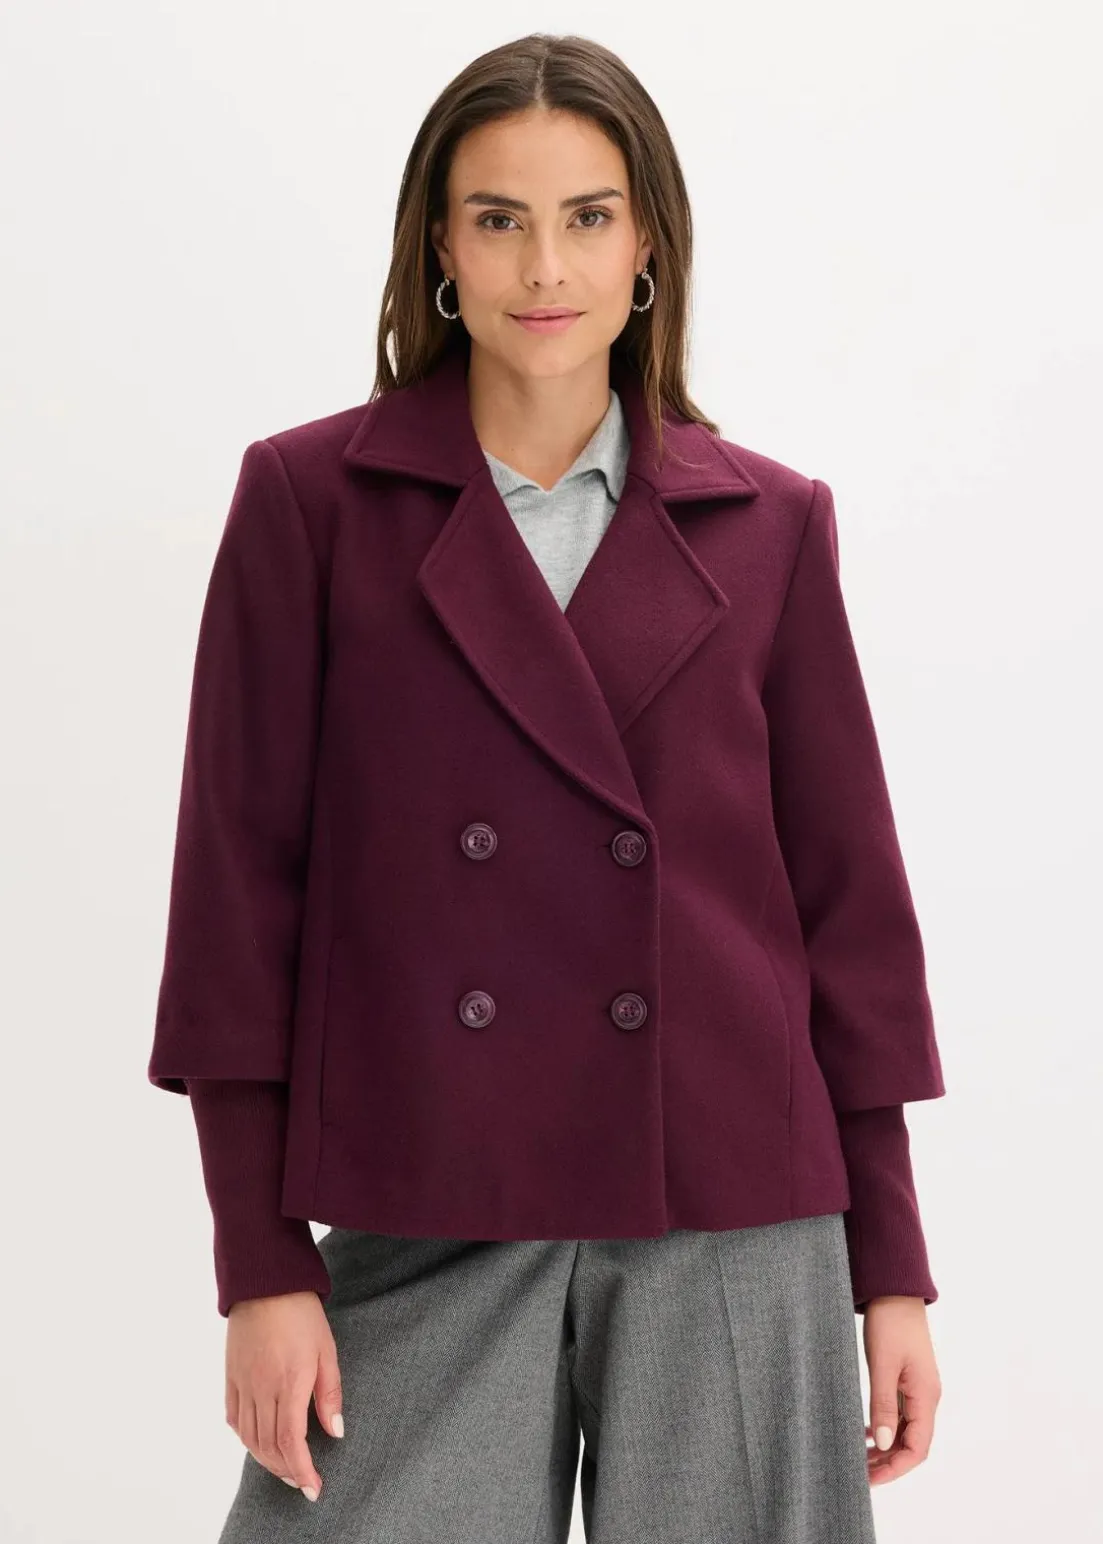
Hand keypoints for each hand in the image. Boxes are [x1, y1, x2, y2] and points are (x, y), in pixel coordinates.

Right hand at [224, 1290, 343, 1501]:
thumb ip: (329, 1394)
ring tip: (285, 1467)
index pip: (291, 1442)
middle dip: (286, 1470)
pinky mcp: (231, 1377)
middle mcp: (261, 1389)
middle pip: (269, 1446)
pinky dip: (246, 1438)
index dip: (302, 1470)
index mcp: (288, 1383)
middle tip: (303, 1481)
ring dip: (266, 1459)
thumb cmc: (302, 1314)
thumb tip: (335, 1432)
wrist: (266, 1283)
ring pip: (250, 1437)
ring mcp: (242, 1384)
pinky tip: (258, 1442)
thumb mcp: (326, 1351)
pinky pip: (235, 1419)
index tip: (313, 1488)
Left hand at [861, 1295, 940, 1485]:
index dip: (896, 1468)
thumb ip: (884, 1404)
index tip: (870, 1479)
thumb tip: (884, 1444)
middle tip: (858, 1472)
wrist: (895, 1290)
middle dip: (888, 1463)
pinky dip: (885, 1427)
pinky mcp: (908, 1379)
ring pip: (906, 1430)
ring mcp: (918, 1388)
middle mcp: (927, 1396)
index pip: (917, 1448)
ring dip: (886, 1447)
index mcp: (926, 1396)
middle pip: (912, 1443)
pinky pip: (900, 1414)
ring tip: (859, 1458)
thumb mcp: (882, 1364)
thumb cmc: (890, 1323)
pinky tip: (866, 1432)